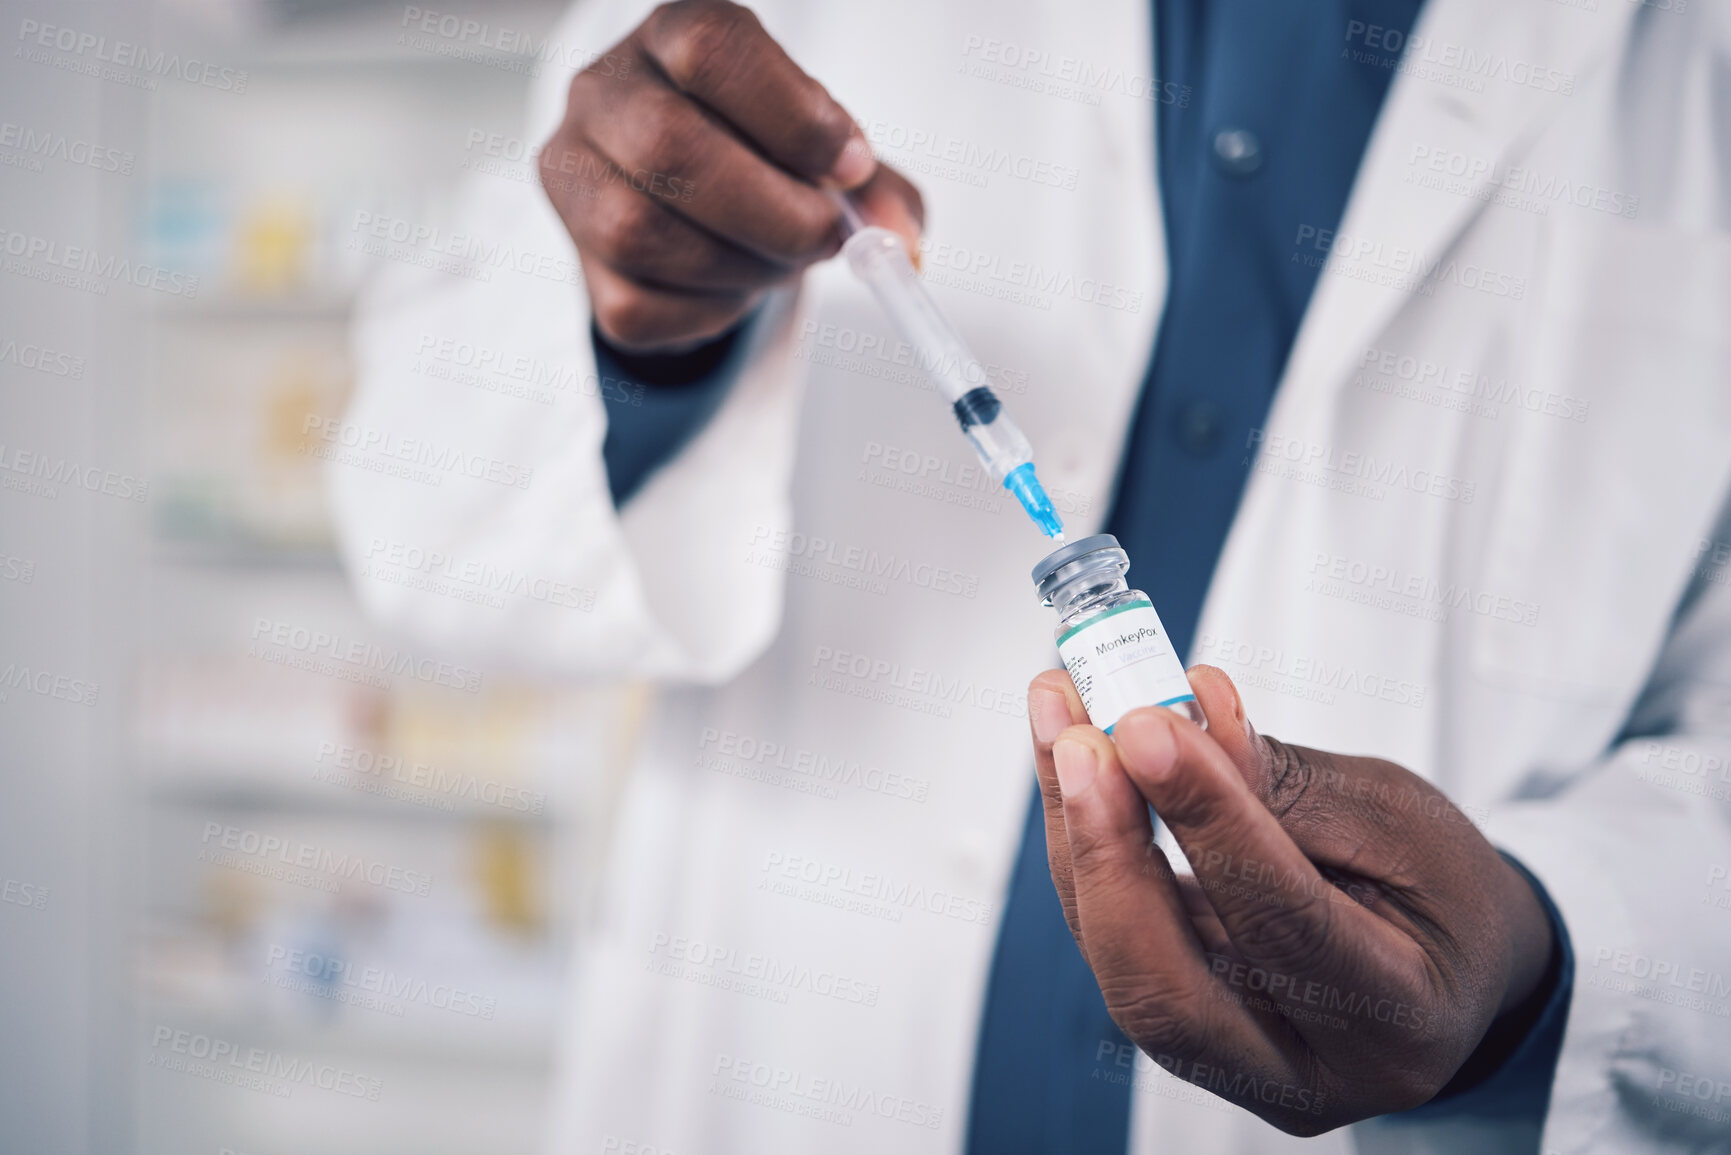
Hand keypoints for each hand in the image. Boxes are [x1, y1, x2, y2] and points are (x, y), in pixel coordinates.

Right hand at [539, 0, 923, 351]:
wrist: (692, 208)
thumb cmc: (763, 159)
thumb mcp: (827, 150)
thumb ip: (874, 187)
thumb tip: (901, 241)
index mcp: (671, 36)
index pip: (714, 49)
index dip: (792, 114)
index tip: (850, 166)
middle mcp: (604, 92)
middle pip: (669, 147)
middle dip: (772, 212)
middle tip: (825, 240)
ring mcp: (572, 175)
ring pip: (642, 234)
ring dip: (739, 267)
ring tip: (779, 262)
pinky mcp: (575, 259)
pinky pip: (635, 307)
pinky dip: (706, 313)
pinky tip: (732, 289)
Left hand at [1026, 666, 1554, 1132]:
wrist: (1449, 964)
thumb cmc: (1442, 893)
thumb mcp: (1400, 820)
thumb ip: (1286, 785)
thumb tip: (1182, 722)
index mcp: (1396, 1024)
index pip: (1284, 925)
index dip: (1207, 821)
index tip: (1151, 729)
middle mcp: (1300, 1071)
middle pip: (1165, 988)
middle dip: (1107, 854)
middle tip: (1082, 741)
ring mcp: (1228, 1059)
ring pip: (1120, 959)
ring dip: (1076, 829)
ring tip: (1062, 715)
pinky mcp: (1178, 1023)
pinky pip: (1113, 936)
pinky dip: (1084, 839)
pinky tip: (1073, 757)